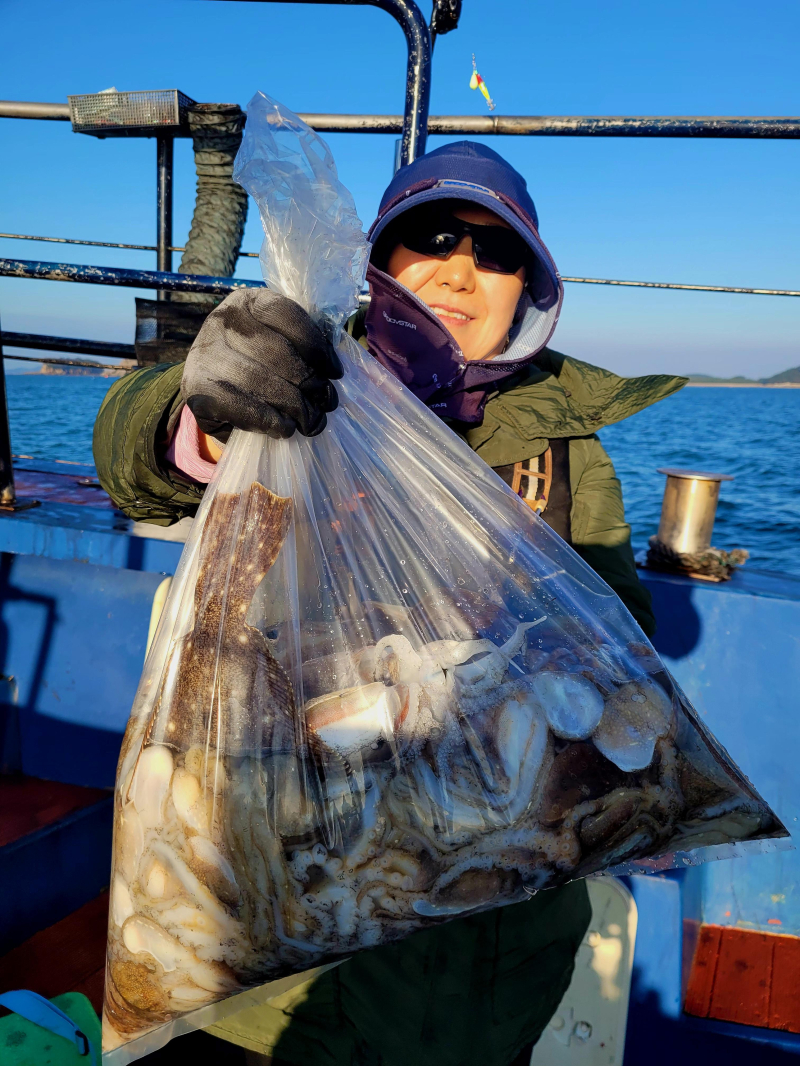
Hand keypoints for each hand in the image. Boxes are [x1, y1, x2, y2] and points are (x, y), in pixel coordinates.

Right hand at [181, 288, 342, 440]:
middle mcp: (220, 320)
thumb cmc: (257, 363)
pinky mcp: (196, 389)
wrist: (213, 390)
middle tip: (327, 403)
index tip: (335, 373)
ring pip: (261, 381)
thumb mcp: (277, 341)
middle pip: (276, 352)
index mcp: (246, 300)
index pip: (285, 314)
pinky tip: (285, 427)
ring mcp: (204, 354)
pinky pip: (241, 406)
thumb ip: (302, 344)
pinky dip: (270, 420)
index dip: (316, 346)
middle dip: (309, 382)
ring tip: (312, 420)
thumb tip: (332, 370)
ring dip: (295, 406)